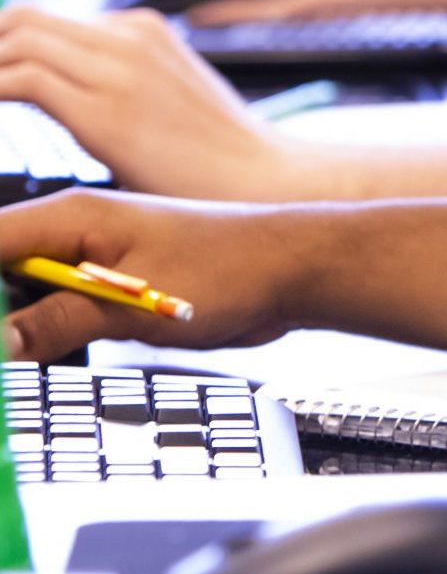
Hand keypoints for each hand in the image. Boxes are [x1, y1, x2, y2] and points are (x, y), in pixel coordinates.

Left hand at [0, 7, 288, 200]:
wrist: (264, 179)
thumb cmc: (217, 158)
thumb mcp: (167, 100)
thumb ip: (117, 85)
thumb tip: (64, 98)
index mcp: (143, 29)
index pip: (43, 20)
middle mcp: (129, 35)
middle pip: (20, 17)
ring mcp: (119, 66)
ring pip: (13, 38)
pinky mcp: (107, 108)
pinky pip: (19, 79)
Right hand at [0, 187, 304, 359]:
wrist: (291, 268)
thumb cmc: (231, 268)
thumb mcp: (134, 304)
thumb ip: (57, 322)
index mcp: (69, 216)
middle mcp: (71, 232)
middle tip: (8, 353)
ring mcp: (88, 259)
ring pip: (13, 294)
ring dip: (6, 324)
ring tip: (18, 356)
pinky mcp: (106, 286)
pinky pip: (48, 307)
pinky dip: (31, 333)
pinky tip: (25, 357)